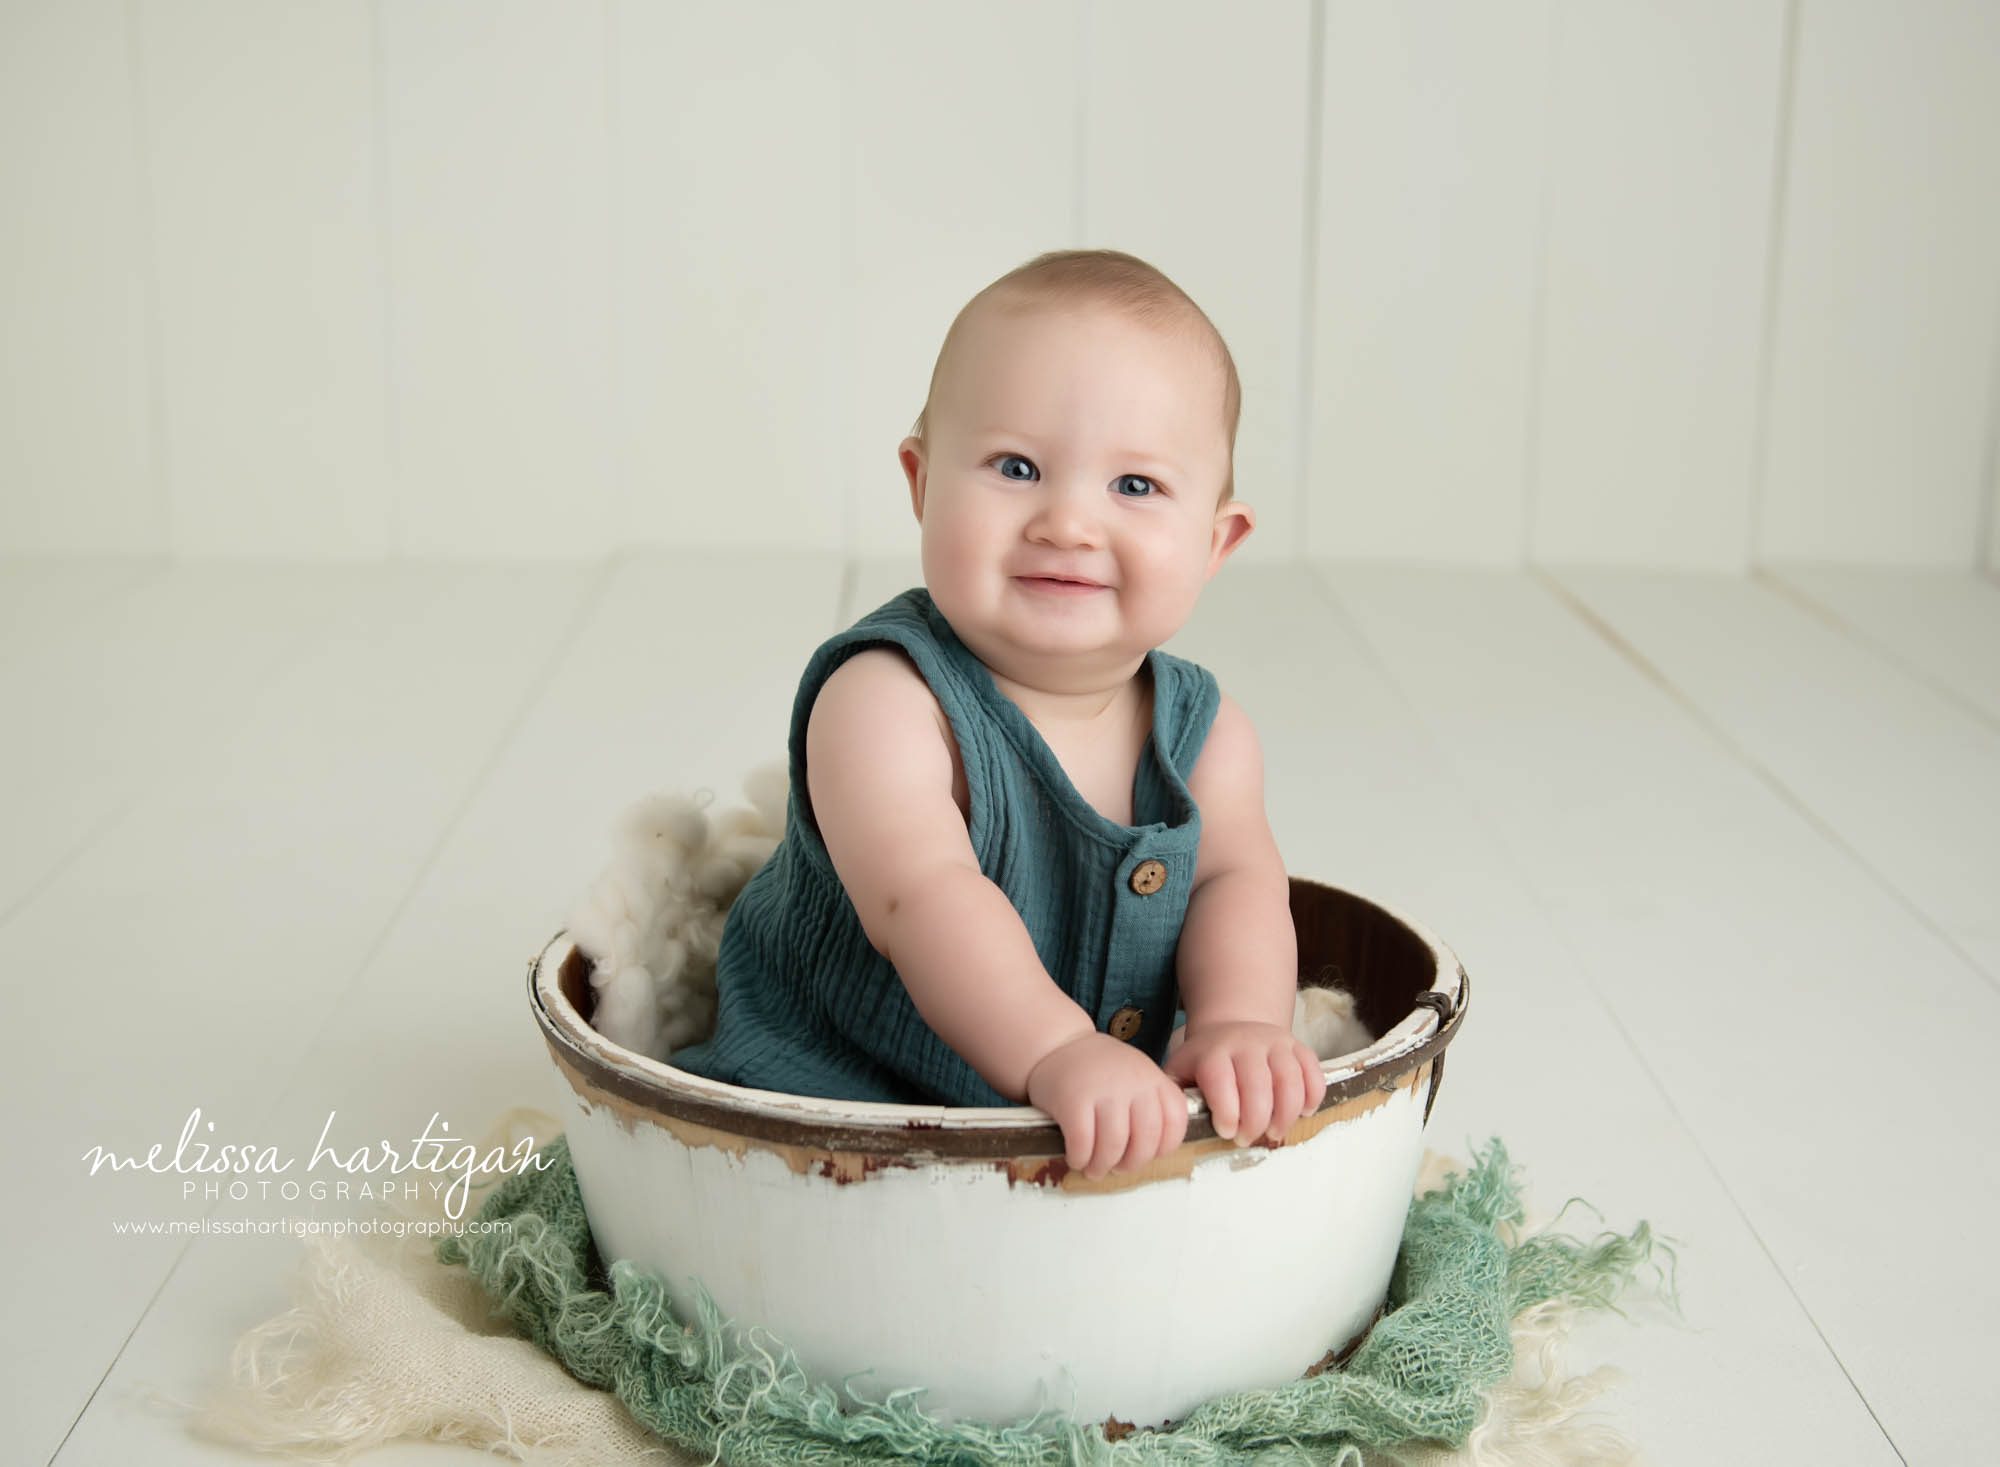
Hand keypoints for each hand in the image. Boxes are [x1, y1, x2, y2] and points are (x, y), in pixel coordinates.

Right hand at [1026, 1032, 1190, 1179]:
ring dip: (1103, 1166)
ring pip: (1113, 1146)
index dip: (1165, 1147)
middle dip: (1132, 1164)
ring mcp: (1103, 1090)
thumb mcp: (1134, 1074)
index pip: (1176, 1121)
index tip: (1149, 1154)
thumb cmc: (1096, 1068)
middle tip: (1118, 1168)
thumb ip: (1149, 1104)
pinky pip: (1083, 1144)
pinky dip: (1080, 1159)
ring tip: (1094, 1169)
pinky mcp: (1073, 1100)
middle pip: (1146, 1140)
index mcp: (1152, 1078)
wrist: (1057, 1044)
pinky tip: (1076, 1158)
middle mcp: (1133, 1082)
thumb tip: (1151, 1152)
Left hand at [1163, 1020, 1326, 1146]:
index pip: (1220, 1079)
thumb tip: (1171, 1123)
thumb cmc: (1205, 1062)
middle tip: (1247, 1139)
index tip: (1226, 1131)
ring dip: (1285, 1114)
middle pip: (1257, 1084)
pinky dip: (1312, 1097)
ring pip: (1289, 1080)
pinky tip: (1300, 1113)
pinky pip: (1314, 1074)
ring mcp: (1276, 1044)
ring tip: (1273, 1132)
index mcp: (1214, 1052)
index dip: (1226, 1110)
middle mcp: (1247, 1044)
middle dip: (1255, 1120)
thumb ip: (1174, 1095)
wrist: (1233, 1029)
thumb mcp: (1181, 1071)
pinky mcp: (1300, 1048)